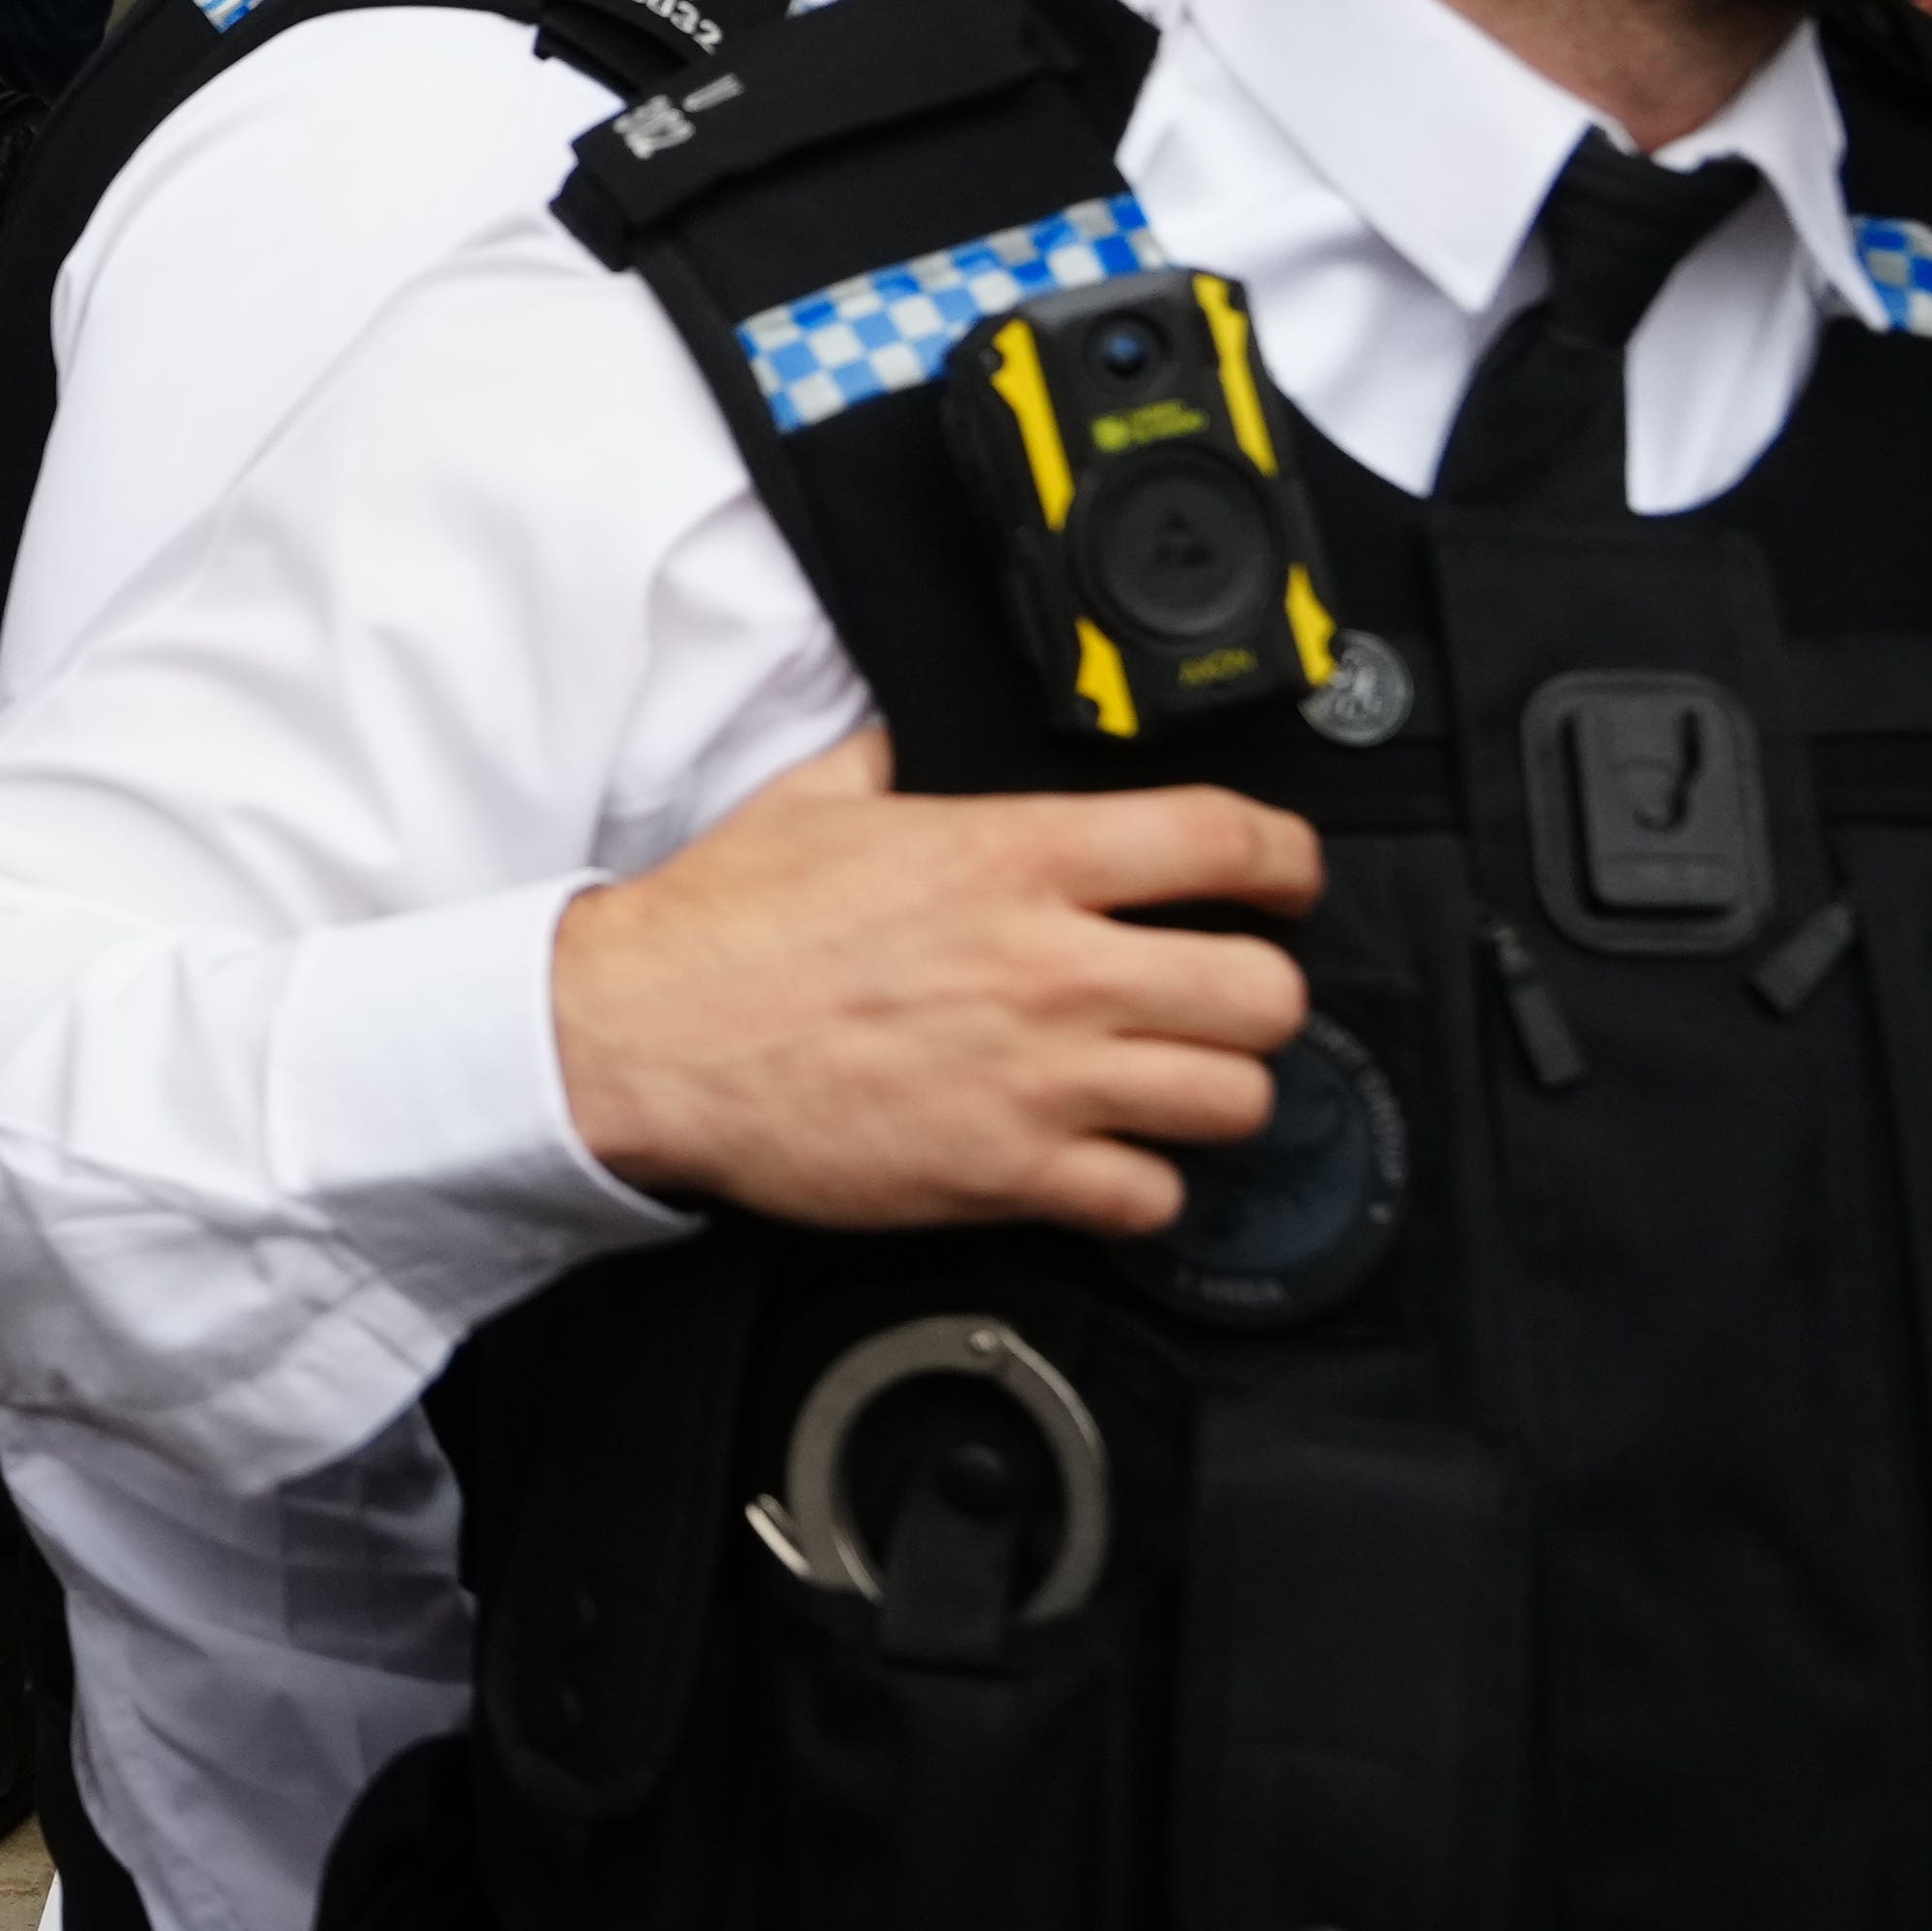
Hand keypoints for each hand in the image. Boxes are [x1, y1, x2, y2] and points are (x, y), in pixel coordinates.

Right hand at [552, 728, 1321, 1232]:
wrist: (645, 1038)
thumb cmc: (721, 925)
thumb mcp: (817, 798)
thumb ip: (898, 762)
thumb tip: (919, 734)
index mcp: (1015, 855)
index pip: (1225, 841)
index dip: (1286, 859)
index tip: (1284, 878)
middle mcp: (1051, 965)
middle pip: (1268, 992)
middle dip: (1260, 995)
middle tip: (1223, 996)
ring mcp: (1039, 1077)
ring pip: (1234, 1100)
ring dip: (1214, 1093)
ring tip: (1173, 1082)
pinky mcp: (1007, 1172)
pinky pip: (1150, 1196)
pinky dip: (1141, 1186)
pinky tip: (1104, 1159)